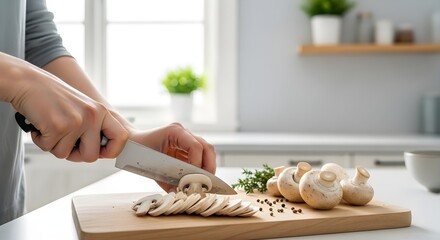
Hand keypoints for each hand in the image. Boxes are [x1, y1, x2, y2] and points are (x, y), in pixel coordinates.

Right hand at [3, 54, 127, 161]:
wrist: (27, 81)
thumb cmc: (52, 97)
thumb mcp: (82, 108)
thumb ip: (93, 128)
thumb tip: (101, 153)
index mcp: (101, 111)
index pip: (121, 137)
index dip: (111, 150)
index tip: (100, 152)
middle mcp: (92, 115)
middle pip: (91, 156)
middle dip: (75, 155)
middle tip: (64, 142)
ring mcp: (76, 121)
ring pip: (65, 154)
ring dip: (54, 145)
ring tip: (50, 126)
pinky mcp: (58, 126)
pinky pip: (49, 148)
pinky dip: (41, 140)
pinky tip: (40, 125)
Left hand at [129, 122, 215, 191]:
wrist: (131, 144)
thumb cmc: (138, 153)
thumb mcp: (152, 167)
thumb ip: (168, 181)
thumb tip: (180, 193)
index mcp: (174, 131)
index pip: (195, 146)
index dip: (198, 163)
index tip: (195, 179)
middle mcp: (183, 132)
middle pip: (206, 147)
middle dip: (209, 166)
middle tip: (206, 183)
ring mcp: (186, 137)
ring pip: (207, 150)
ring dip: (208, 167)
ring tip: (203, 181)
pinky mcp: (186, 145)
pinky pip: (200, 155)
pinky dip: (202, 167)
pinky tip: (198, 178)